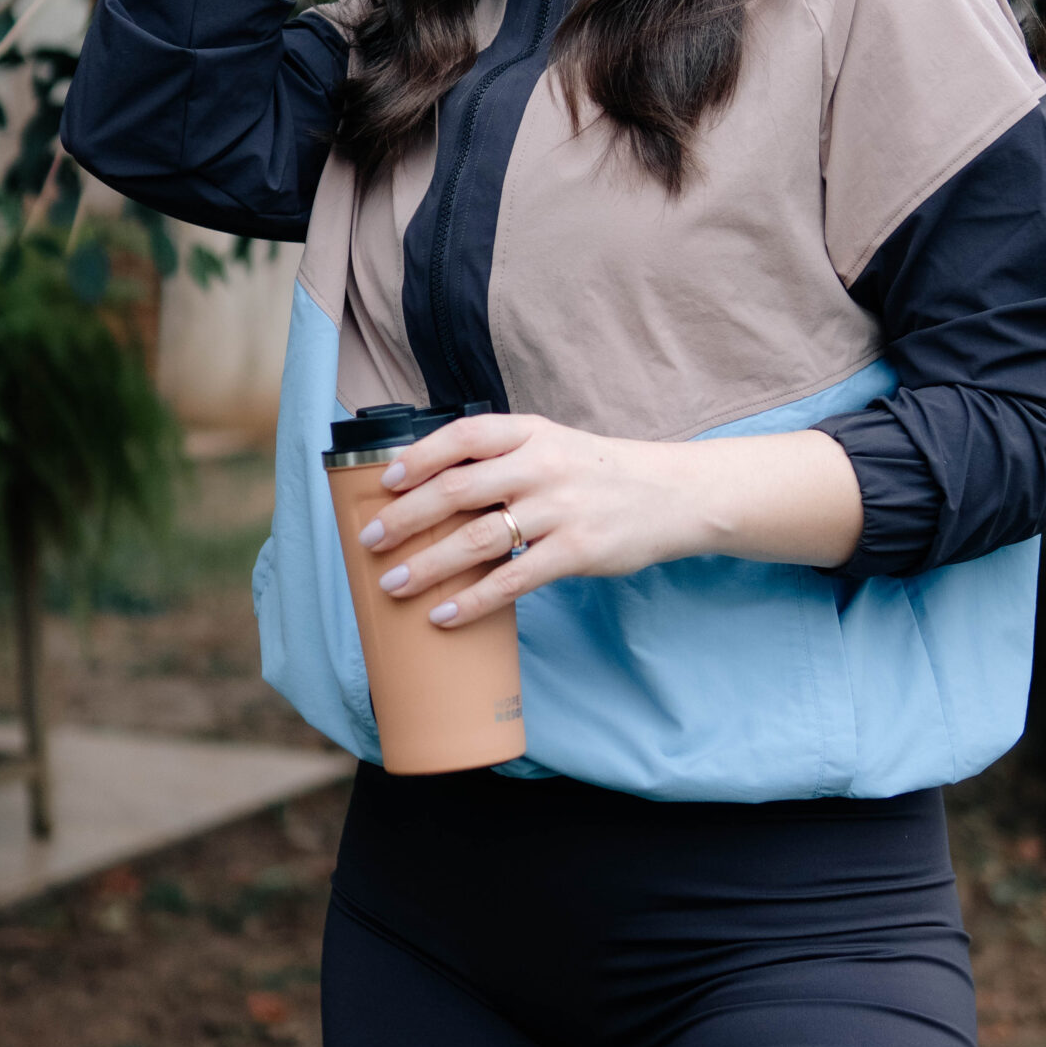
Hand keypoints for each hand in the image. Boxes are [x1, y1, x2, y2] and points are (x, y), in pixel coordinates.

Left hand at [350, 410, 865, 629]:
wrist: (675, 495)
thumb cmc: (602, 474)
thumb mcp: (556, 447)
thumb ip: (505, 460)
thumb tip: (435, 491)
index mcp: (532, 432)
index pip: (464, 436)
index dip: (419, 457)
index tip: (385, 482)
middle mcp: (543, 465)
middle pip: (458, 489)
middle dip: (406, 517)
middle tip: (370, 540)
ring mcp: (560, 509)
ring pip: (478, 538)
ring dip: (428, 564)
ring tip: (393, 584)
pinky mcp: (577, 551)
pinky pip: (513, 580)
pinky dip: (472, 599)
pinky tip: (444, 614)